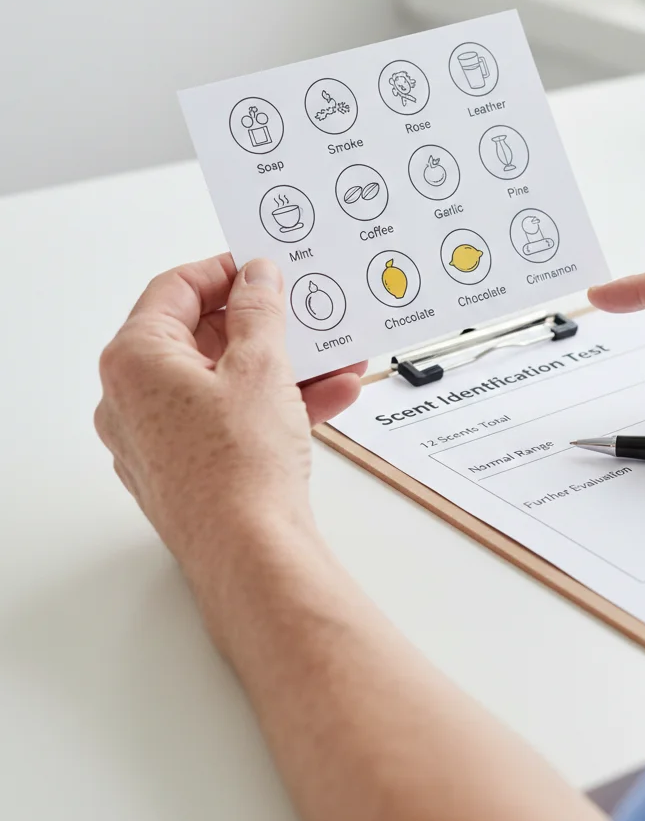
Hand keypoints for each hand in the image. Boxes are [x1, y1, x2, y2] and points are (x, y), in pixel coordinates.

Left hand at [94, 254, 365, 582]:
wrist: (249, 552)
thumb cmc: (238, 469)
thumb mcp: (261, 366)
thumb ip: (260, 311)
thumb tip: (257, 279)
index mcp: (136, 360)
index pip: (176, 289)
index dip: (225, 272)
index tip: (262, 268)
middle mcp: (135, 398)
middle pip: (203, 338)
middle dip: (267, 326)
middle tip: (303, 312)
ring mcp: (161, 437)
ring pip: (226, 382)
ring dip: (284, 366)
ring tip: (334, 357)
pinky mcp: (191, 466)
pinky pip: (234, 418)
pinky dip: (277, 403)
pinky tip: (330, 395)